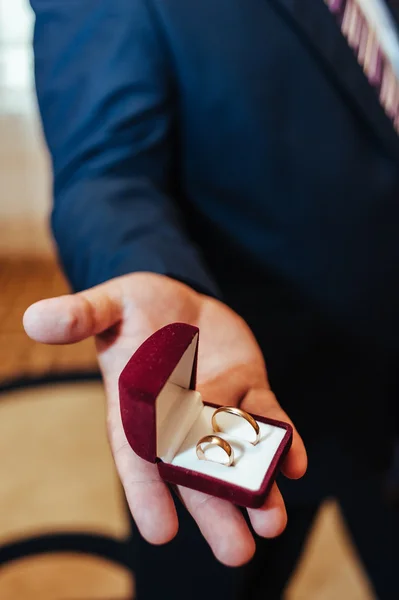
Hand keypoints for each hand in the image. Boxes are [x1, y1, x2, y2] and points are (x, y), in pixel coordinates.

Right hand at [23, 272, 306, 565]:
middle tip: (236, 552)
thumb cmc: (135, 309)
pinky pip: (269, 417)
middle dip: (214, 511)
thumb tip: (36, 318)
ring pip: (238, 454)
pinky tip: (294, 461)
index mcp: (138, 409)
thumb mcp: (108, 306)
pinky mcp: (249, 388)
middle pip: (196, 473)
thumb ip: (81, 316)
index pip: (139, 458)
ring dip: (257, 488)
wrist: (178, 298)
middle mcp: (179, 419)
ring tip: (271, 522)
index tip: (160, 532)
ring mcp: (218, 406)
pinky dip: (282, 440)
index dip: (147, 493)